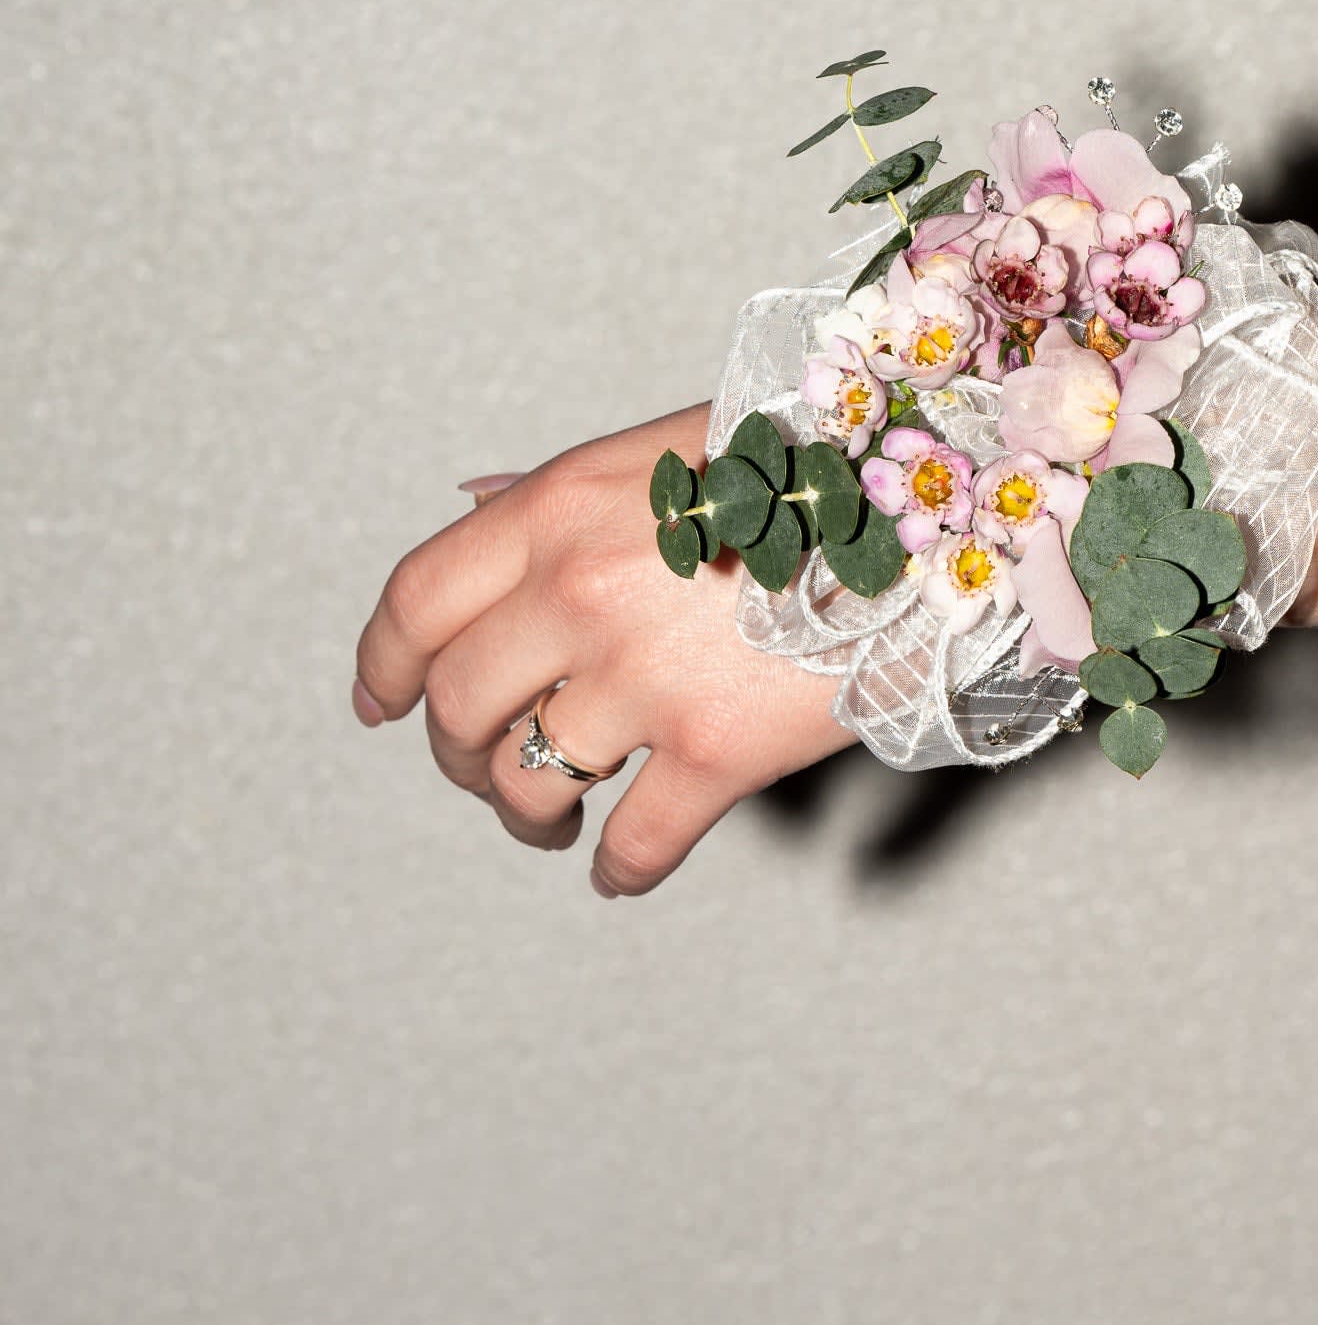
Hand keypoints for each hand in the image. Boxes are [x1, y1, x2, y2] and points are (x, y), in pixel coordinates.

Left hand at [352, 403, 853, 896]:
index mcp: (560, 509)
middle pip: (460, 706)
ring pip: (528, 786)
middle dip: (458, 754)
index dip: (385, 664)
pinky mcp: (718, 752)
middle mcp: (581, 593)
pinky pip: (633, 844)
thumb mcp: (661, 450)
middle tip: (485, 771)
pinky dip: (616, 873)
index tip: (382, 704)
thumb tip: (467, 505)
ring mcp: (646, 678)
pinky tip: (619, 874)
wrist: (929, 513)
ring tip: (552, 826)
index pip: (418, 601)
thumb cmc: (800, 470)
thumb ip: (560, 490)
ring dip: (526, 819)